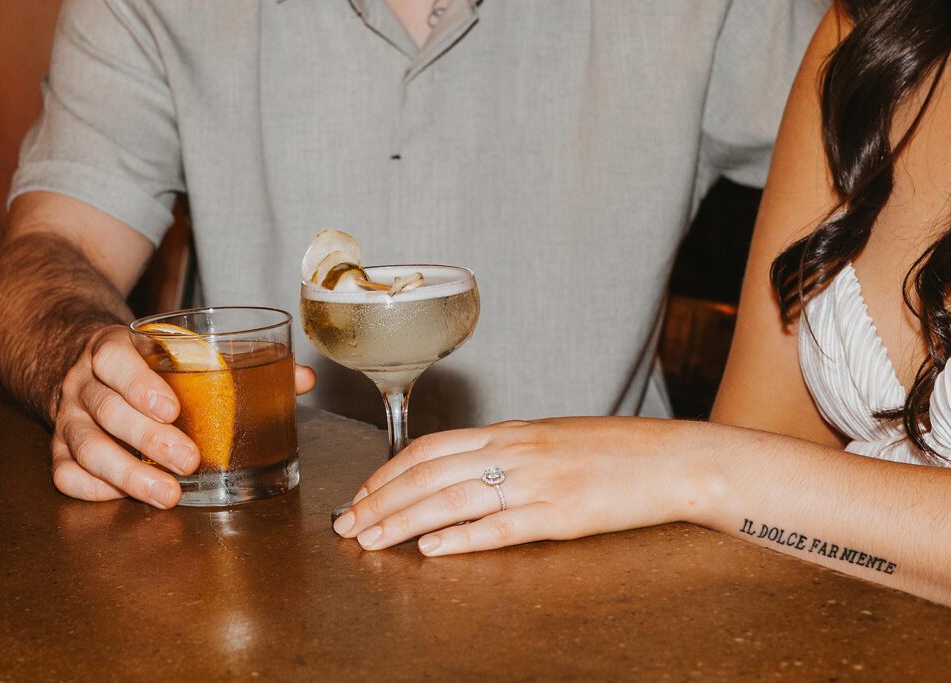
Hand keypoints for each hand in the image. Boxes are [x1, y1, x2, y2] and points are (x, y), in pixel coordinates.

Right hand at [50, 324, 315, 507]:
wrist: (81, 357)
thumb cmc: (145, 358)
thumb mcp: (177, 348)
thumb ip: (238, 361)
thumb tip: (303, 378)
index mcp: (111, 348)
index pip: (114, 358)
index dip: (139, 383)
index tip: (172, 408)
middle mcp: (83, 383)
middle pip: (106, 410)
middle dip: (148, 440)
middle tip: (189, 460)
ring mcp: (67, 417)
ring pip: (85, 447)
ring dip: (127, 474)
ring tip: (168, 494)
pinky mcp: (60, 448)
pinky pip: (65, 473)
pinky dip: (93, 488)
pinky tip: (123, 497)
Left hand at [331, 417, 690, 554]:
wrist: (674, 459)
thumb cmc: (614, 451)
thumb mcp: (550, 439)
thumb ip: (504, 452)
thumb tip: (460, 469)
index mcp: (510, 432)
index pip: (429, 448)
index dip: (387, 472)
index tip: (361, 494)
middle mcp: (515, 451)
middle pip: (429, 474)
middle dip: (381, 501)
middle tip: (348, 526)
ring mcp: (538, 482)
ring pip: (453, 500)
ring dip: (404, 522)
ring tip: (371, 541)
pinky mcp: (563, 515)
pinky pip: (502, 527)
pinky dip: (462, 539)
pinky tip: (433, 550)